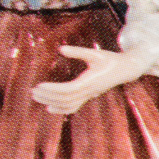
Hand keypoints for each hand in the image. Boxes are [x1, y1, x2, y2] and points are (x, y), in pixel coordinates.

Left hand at [31, 45, 145, 115]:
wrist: (125, 70)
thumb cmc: (110, 59)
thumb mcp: (94, 53)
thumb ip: (77, 52)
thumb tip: (60, 49)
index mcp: (89, 81)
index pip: (67, 90)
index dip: (52, 89)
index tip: (39, 85)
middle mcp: (88, 91)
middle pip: (64, 99)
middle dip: (47, 96)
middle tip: (32, 91)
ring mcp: (89, 96)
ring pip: (68, 105)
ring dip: (51, 103)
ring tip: (37, 98)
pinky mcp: (88, 97)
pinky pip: (73, 107)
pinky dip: (61, 109)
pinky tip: (49, 108)